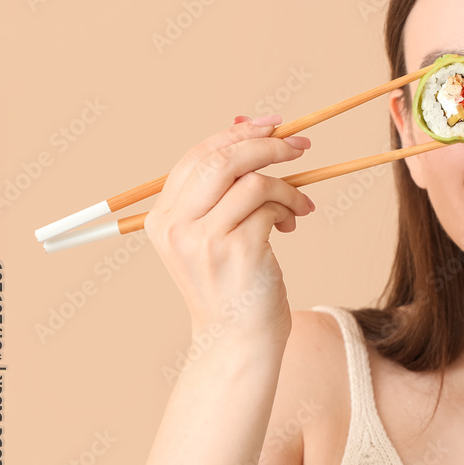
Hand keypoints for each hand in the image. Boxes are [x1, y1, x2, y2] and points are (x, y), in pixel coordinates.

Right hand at [144, 114, 314, 347]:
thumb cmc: (233, 284)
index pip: (196, 156)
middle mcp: (176, 226)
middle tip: (300, 146)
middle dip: (267, 145)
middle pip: (221, 160)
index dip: (236, 135)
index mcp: (163, 218)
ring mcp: (205, 239)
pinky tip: (292, 222)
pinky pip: (270, 206)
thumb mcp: (215, 233)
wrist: (237, 340)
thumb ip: (224, 187)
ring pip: (252, 181)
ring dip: (286, 186)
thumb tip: (247, 124)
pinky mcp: (238, 251)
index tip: (273, 124)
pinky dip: (289, 207)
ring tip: (299, 204)